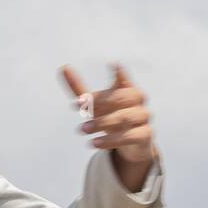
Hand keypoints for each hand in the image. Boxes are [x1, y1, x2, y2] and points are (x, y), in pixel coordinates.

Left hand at [61, 63, 158, 191]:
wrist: (130, 143)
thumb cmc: (111, 116)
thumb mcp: (94, 104)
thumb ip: (80, 89)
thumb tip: (63, 68)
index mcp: (126, 88)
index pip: (124, 79)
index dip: (120, 73)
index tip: (113, 65)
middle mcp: (138, 100)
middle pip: (124, 97)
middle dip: (102, 103)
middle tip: (82, 112)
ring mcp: (143, 117)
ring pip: (126, 117)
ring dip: (103, 123)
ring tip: (83, 129)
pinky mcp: (145, 135)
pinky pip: (130, 137)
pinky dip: (111, 140)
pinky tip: (94, 143)